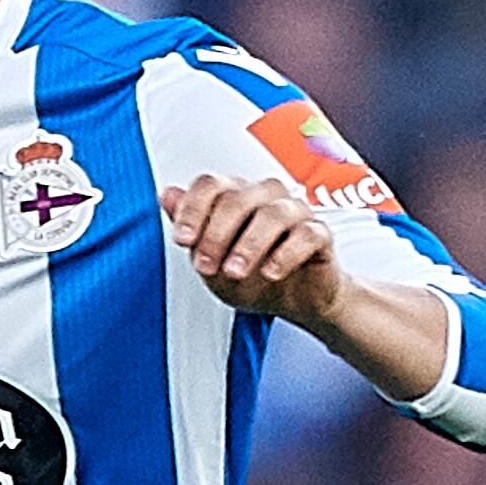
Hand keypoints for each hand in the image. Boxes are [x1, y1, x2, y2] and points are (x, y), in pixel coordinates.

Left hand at [163, 177, 345, 327]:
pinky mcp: (320, 234)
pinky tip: (271, 272)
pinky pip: (307, 234)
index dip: (192, 209)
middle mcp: (265, 196)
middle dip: (216, 234)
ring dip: (249, 244)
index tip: (182, 240)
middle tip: (205, 266)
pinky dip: (286, 253)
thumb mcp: (211, 259)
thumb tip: (166, 194)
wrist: (294, 300)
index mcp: (235, 196)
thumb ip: (191, 229)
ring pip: (273, 214)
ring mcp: (295, 212)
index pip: (210, 185)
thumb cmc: (250, 275)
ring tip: (235, 272)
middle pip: (238, 198)